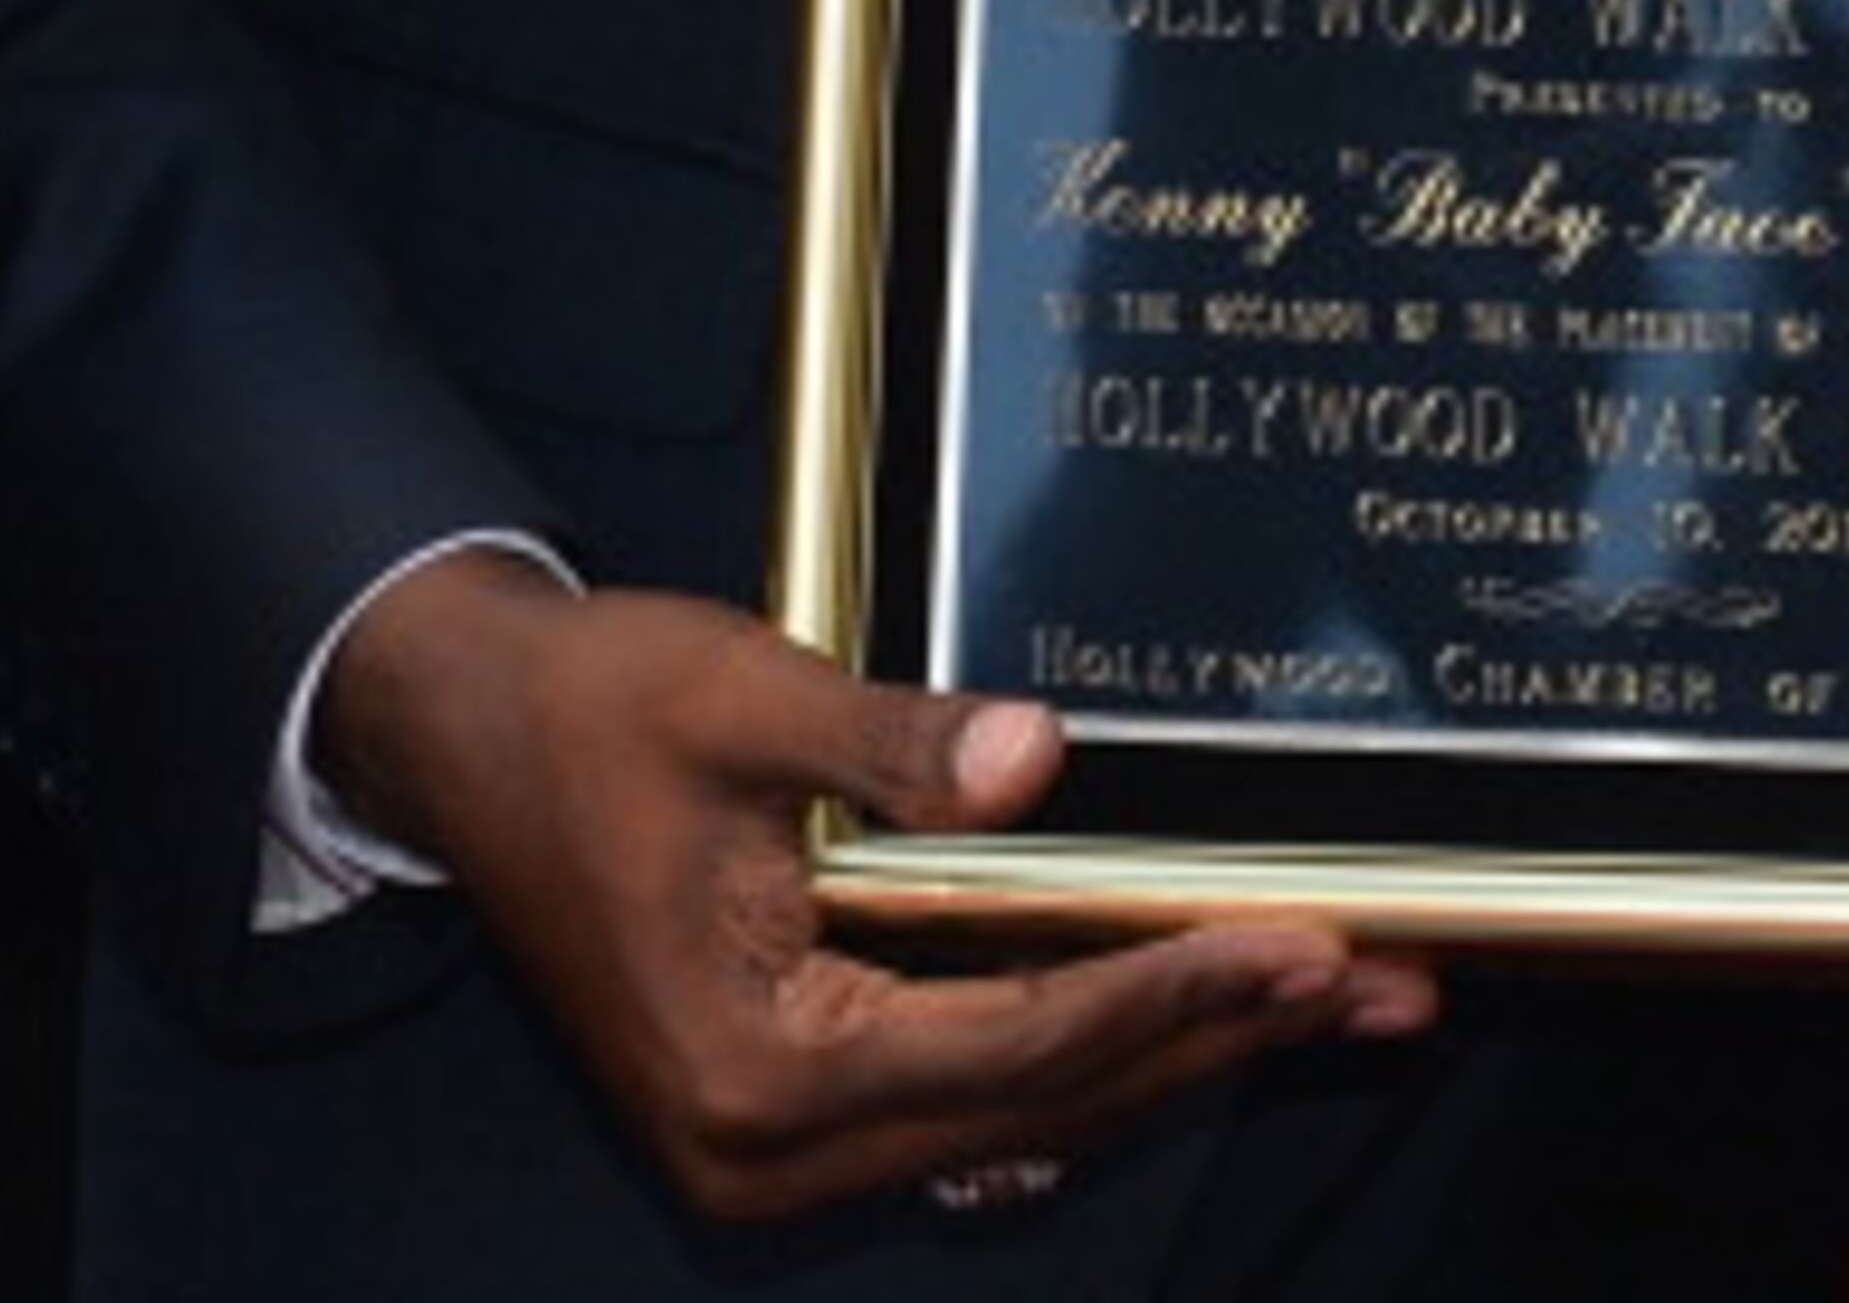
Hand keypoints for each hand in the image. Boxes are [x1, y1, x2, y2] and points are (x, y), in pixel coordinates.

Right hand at [319, 551, 1430, 1228]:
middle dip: (1221, 1037)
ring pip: (1028, 1107)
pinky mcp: (797, 1107)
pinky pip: (979, 1088)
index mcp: (751, 1073)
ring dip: (1178, 1048)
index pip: (1016, 1041)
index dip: (1173, 993)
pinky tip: (1197, 1004)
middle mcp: (770, 1151)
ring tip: (1341, 997)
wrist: (462, 739)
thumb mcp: (737, 696)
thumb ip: (888, 741)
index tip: (1310, 945)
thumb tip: (1038, 758)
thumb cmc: (589, 707)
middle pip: (1047, 1099)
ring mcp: (782, 1147)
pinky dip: (1092, 1043)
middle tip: (1386, 986)